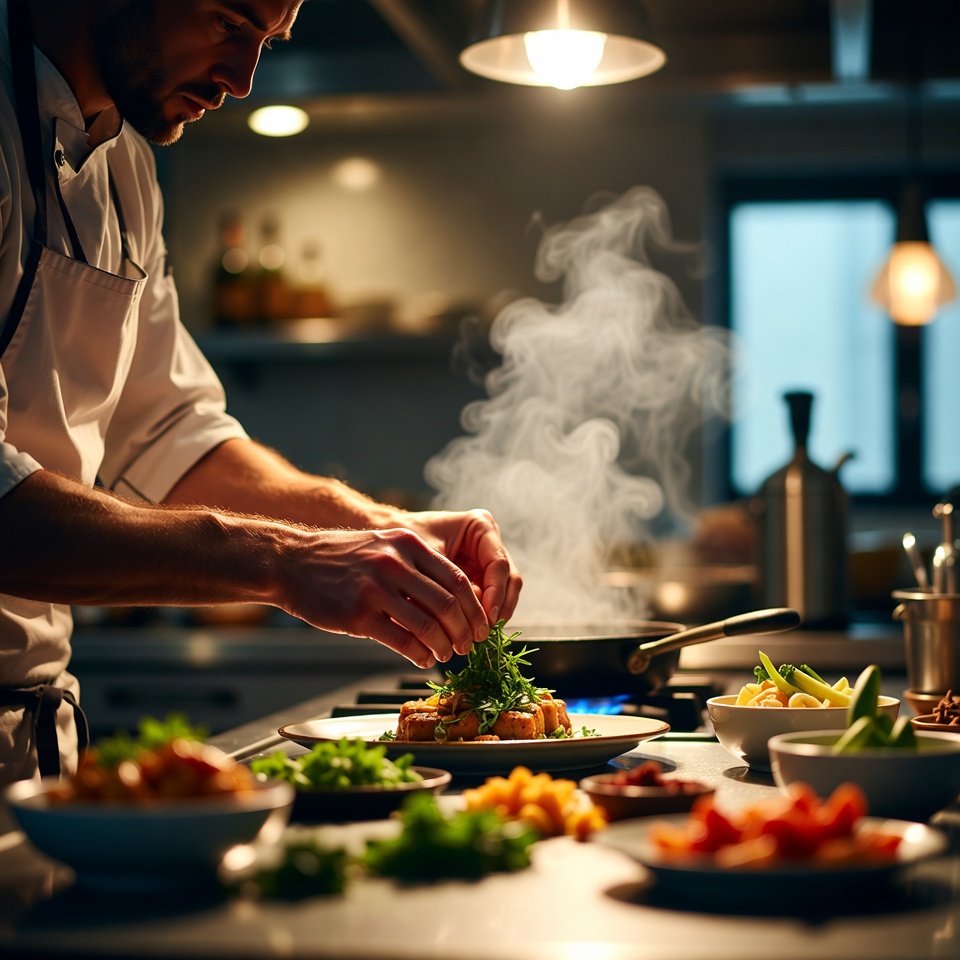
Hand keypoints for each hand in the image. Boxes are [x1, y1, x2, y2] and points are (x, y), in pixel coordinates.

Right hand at [280, 527, 491, 667]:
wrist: (291, 562)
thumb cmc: (341, 560)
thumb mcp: (383, 547)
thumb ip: (416, 568)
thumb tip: (453, 603)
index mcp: (407, 544)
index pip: (457, 579)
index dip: (475, 607)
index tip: (481, 624)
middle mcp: (394, 563)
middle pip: (448, 604)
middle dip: (465, 630)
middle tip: (470, 645)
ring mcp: (375, 589)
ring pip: (428, 625)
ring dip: (444, 646)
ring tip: (446, 655)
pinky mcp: (358, 615)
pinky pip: (402, 641)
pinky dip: (419, 655)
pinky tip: (423, 660)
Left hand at [400, 508, 521, 627]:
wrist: (387, 545)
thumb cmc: (403, 544)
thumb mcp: (423, 560)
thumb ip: (445, 582)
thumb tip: (462, 616)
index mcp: (480, 526)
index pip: (499, 564)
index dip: (496, 593)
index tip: (487, 618)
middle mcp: (489, 542)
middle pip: (508, 579)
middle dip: (498, 608)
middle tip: (483, 633)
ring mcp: (485, 561)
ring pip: (504, 593)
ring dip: (492, 616)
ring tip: (476, 636)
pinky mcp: (478, 579)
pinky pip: (488, 601)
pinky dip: (481, 617)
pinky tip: (469, 633)